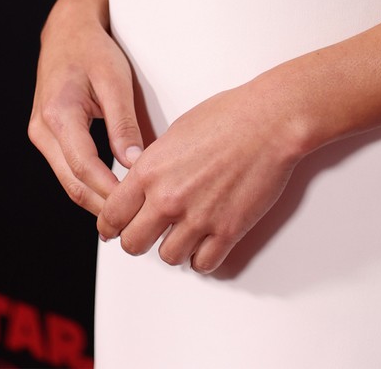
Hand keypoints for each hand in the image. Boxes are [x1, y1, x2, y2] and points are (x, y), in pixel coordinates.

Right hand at [29, 4, 142, 215]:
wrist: (67, 30)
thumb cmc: (93, 50)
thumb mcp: (115, 80)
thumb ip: (124, 123)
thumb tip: (134, 165)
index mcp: (58, 114)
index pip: (85, 167)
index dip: (110, 192)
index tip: (136, 207)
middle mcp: (42, 129)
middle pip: (73, 182)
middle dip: (103, 205)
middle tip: (135, 223)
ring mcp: (40, 134)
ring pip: (69, 180)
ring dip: (96, 198)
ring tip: (129, 214)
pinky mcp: (47, 136)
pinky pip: (68, 168)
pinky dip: (89, 183)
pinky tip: (113, 192)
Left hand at [96, 78, 302, 273]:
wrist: (269, 121)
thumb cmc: (228, 116)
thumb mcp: (175, 132)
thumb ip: (154, 164)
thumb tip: (145, 183)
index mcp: (150, 171)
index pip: (112, 216)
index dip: (111, 226)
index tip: (115, 229)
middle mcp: (169, 198)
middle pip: (134, 244)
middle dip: (139, 239)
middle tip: (148, 233)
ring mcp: (198, 218)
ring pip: (168, 257)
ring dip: (174, 247)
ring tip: (184, 233)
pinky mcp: (227, 231)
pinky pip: (203, 264)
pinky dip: (203, 257)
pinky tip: (206, 241)